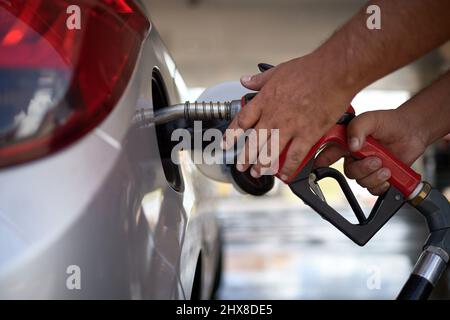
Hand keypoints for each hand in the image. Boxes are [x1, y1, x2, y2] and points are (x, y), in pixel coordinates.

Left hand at [222, 54, 354, 180]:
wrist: (333, 71)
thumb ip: (259, 79)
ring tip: (257, 173)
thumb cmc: (309, 69)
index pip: (242, 121)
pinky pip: (294, 156)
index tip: (226, 144)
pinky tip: (284, 174)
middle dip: (245, 157)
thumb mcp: (277, 71)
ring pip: (270, 152)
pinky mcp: (308, 134)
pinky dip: (288, 168)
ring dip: (262, 165)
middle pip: (253, 142)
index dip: (232, 135)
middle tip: (241, 166)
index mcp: (265, 100)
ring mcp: (290, 127)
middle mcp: (274, 116)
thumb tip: (246, 80)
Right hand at [315, 108, 428, 194]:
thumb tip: (353, 145)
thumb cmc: (390, 122)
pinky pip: (373, 190)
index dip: (319, 163)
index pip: (327, 154)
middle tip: (376, 160)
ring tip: (386, 167)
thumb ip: (359, 128)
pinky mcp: (379, 177)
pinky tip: (388, 177)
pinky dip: (381, 186)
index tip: (317, 169)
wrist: (413, 131)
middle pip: (349, 172)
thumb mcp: (371, 119)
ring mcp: (367, 168)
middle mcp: (355, 157)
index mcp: (347, 143)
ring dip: (375, 177)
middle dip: (363, 169)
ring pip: (361, 182)